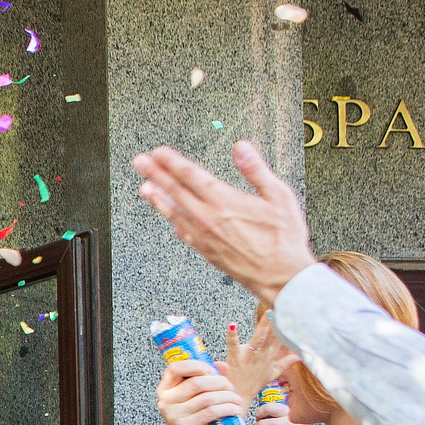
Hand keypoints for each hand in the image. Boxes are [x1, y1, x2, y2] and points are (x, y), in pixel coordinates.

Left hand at [132, 141, 319, 305]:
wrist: (280, 276)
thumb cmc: (284, 238)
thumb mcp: (278, 196)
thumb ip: (256, 170)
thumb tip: (241, 148)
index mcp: (224, 201)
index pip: (190, 175)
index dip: (172, 162)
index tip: (158, 152)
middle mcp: (208, 218)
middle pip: (175, 191)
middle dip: (155, 174)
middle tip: (140, 162)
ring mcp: (204, 237)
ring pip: (174, 213)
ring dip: (157, 198)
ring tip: (144, 188)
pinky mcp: (205, 251)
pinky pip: (183, 233)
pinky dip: (173, 221)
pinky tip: (169, 217)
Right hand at [160, 359, 252, 424]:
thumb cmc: (200, 423)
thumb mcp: (201, 399)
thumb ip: (209, 380)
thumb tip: (221, 365)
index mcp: (165, 391)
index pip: (175, 368)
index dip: (196, 365)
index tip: (212, 371)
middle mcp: (165, 402)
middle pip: (197, 382)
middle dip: (220, 383)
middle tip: (232, 389)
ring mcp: (173, 416)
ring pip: (207, 396)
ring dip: (228, 397)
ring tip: (237, 401)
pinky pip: (211, 411)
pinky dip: (228, 408)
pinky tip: (236, 410)